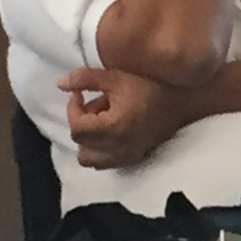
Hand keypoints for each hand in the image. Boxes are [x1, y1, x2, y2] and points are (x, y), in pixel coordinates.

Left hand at [62, 65, 196, 168]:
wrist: (181, 102)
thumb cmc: (148, 87)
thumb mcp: (115, 77)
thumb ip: (85, 79)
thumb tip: (60, 84)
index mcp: (112, 127)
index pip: (76, 127)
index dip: (72, 108)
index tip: (79, 94)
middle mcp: (118, 147)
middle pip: (81, 144)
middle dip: (81, 124)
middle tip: (92, 107)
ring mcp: (126, 156)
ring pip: (90, 160)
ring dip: (88, 142)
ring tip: (100, 123)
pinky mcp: (133, 159)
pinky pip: (106, 163)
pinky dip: (101, 151)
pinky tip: (111, 133)